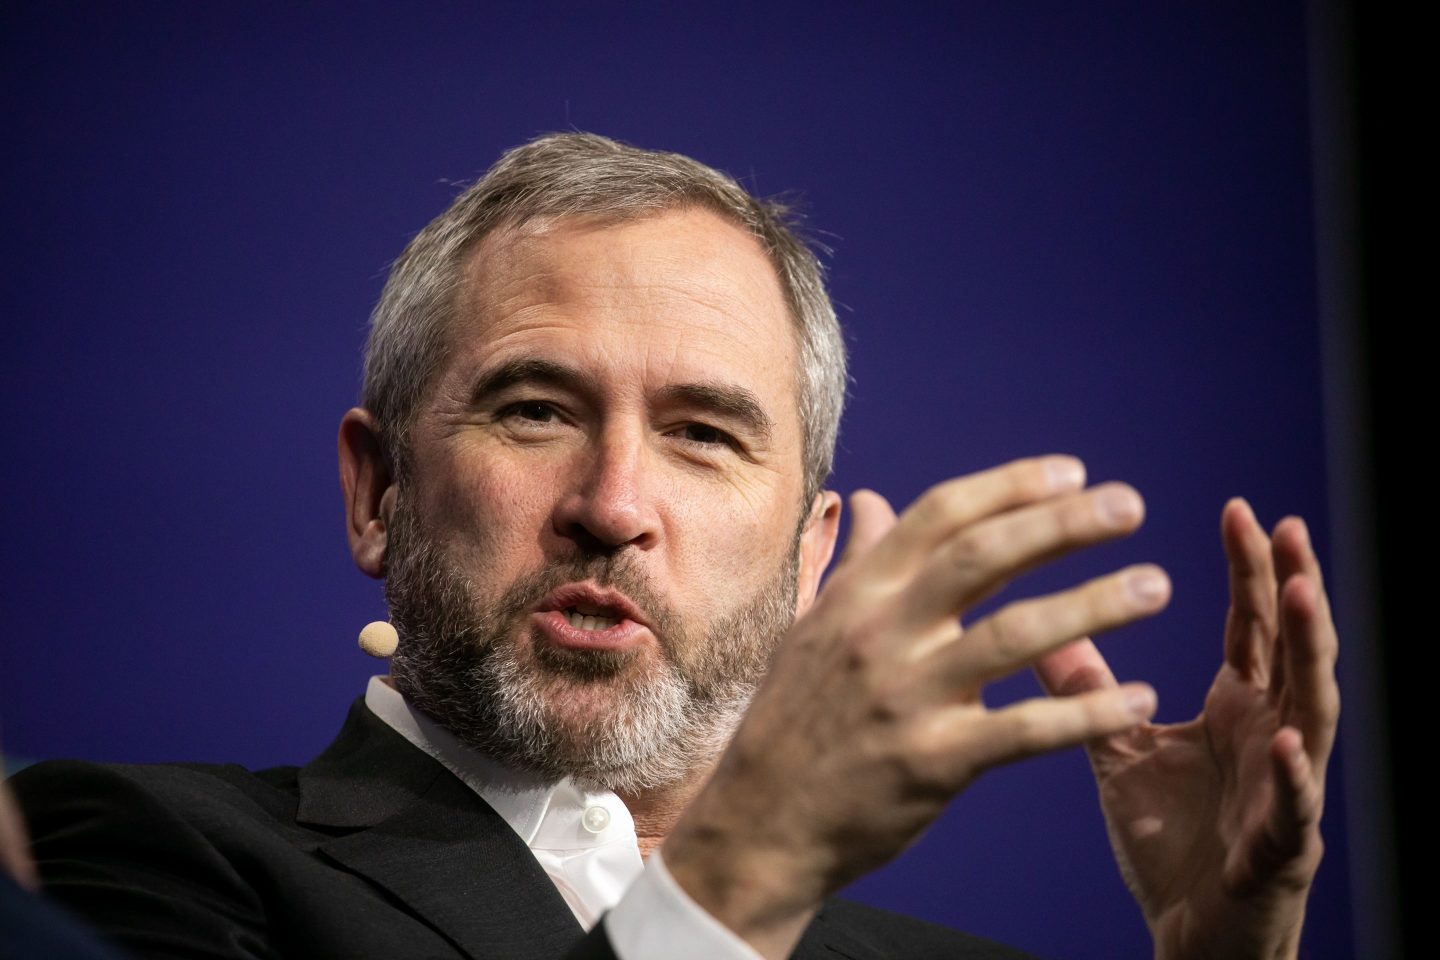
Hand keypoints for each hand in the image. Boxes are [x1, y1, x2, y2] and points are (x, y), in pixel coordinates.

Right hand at [664, 457, 1170, 958]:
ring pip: (1014, 635)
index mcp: (857, 596)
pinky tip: (1139, 699)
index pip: (940, 517)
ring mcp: (906, 698)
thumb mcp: (815, 629)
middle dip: (1062, 525)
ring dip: (1094, 605)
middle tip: (1131, 506)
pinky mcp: (934, 762)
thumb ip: (856, 563)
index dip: (1010, 487)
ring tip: (1156, 587)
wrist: (763, 821)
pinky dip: (1086, 713)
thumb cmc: (797, 718)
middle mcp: (880, 634)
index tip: (1072, 472)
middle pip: (983, 558)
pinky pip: (1025, 730)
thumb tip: (869, 498)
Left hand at [1035, 499, 1337, 959]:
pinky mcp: (1282, 847)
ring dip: (1310, 652)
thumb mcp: (1121, 749)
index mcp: (1239, 708)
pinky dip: (1292, 773)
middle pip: (1292, 648)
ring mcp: (1287, 788)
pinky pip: (1294, 806)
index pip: (1253, 624)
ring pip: (1310, 709)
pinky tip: (1283, 739)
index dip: (1250, 569)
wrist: (1193, 932)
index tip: (1238, 508)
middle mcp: (1273, 735)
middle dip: (1291, 585)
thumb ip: (1091, 689)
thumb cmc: (1172, 838)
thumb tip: (1044, 626)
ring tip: (1302, 595)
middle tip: (1282, 525)